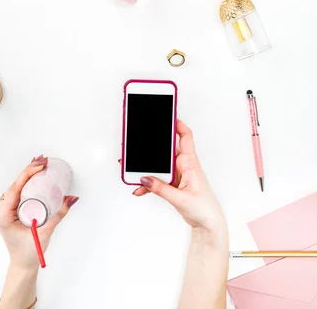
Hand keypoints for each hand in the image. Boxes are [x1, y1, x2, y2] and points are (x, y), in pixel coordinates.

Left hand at [0, 156, 78, 269]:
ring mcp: (3, 207)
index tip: (40, 165)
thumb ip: (59, 214)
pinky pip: (18, 190)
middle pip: (16, 183)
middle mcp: (0, 209)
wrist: (22, 262)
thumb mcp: (45, 232)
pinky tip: (34, 171)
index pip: (15, 188)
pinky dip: (27, 180)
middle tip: (44, 161)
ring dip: (29, 173)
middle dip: (30, 170)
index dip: (28, 173)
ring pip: (17, 185)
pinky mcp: (9, 207)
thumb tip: (71, 198)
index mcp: (3, 214)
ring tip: (41, 163)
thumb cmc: (28, 252)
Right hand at [134, 120, 225, 234]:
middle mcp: (184, 166)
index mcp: (190, 164)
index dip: (177, 124)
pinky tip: (139, 188)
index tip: (166, 115)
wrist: (209, 225)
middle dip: (151, 147)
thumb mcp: (181, 199)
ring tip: (132, 169)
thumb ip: (161, 189)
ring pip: (159, 165)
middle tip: (137, 144)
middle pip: (165, 150)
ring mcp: (178, 175)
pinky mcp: (173, 184)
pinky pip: (157, 179)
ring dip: (146, 168)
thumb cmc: (204, 210)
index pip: (185, 137)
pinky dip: (148, 183)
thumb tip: (145, 179)